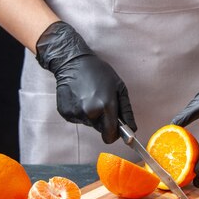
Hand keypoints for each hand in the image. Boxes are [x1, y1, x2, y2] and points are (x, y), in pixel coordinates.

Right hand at [36, 21, 135, 143]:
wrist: (73, 63)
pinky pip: (78, 118)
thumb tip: (132, 130)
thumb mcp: (119, 88)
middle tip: (100, 101)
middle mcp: (90, 112)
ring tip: (89, 96)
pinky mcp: (65, 113)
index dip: (114, 134)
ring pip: (89, 123)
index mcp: (105, 106)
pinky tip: (79, 97)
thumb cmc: (99, 72)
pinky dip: (80, 111)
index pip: (110, 135)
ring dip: (91, 115)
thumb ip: (126, 111)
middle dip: (103, 120)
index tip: (116, 129)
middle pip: (100, 129)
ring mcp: (76, 113)